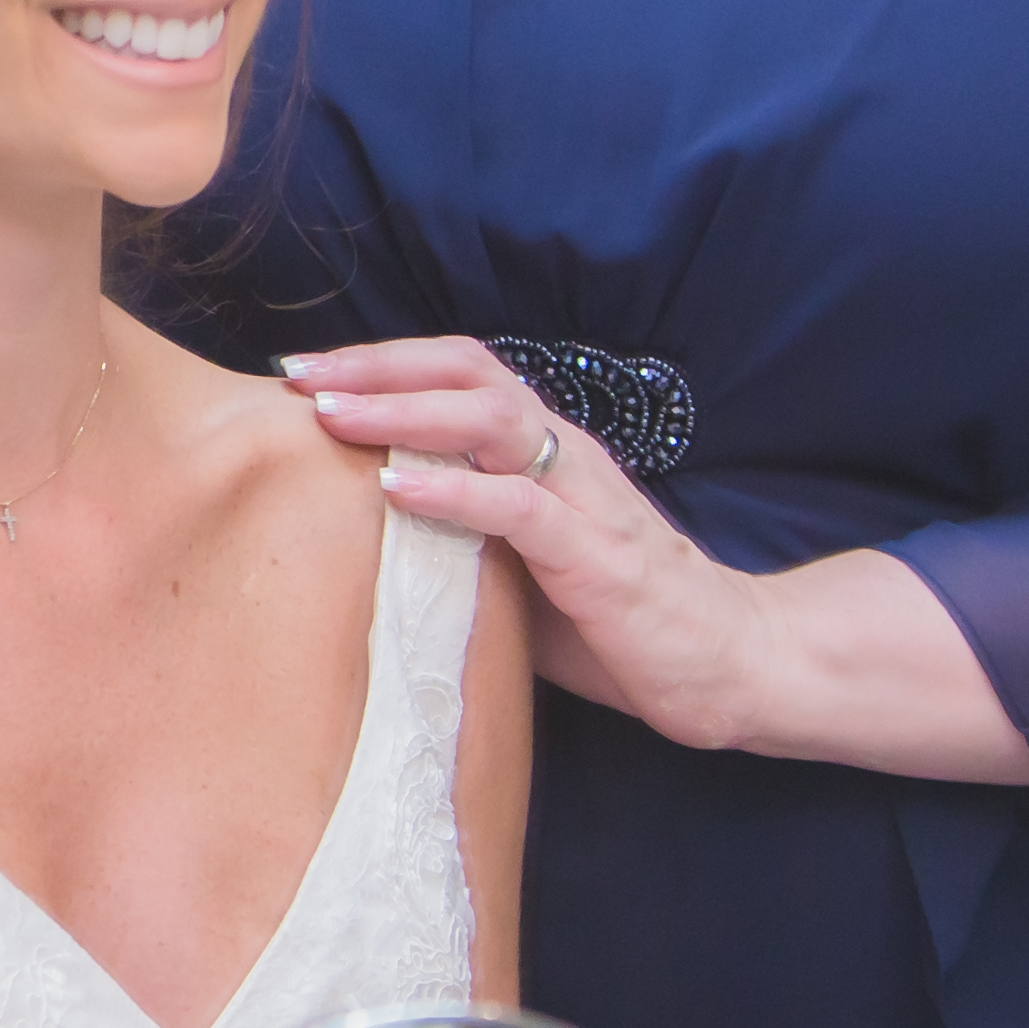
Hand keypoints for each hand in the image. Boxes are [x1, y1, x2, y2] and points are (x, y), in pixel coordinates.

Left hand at [280, 338, 776, 748]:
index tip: (306, 374)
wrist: (731, 664)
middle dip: (377, 365)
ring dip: (403, 410)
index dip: (385, 363)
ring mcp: (585, 500)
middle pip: (468, 372)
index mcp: (545, 454)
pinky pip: (519, 506)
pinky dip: (453, 489)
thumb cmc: (617, 623)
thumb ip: (461, 541)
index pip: (461, 374)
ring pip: (492, 419)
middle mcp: (565, 457)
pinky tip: (395, 485)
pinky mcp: (598, 556)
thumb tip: (357, 539)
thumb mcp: (522, 572)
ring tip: (331, 415)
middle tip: (297, 374)